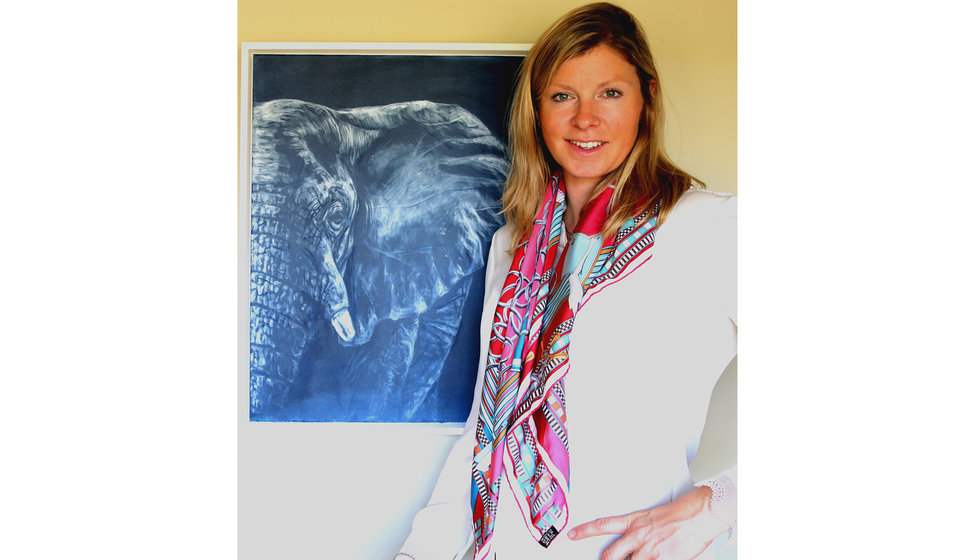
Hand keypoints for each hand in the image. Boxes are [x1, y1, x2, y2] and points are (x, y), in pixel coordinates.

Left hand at [567, 486, 726, 559]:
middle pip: (611, 555)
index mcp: (635, 521)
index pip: (603, 525)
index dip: (584, 531)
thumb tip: (637, 542)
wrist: (701, 514)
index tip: (572, 534)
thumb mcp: (655, 516)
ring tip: (642, 559)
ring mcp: (649, 550)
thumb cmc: (683, 513)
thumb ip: (642, 530)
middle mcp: (638, 536)